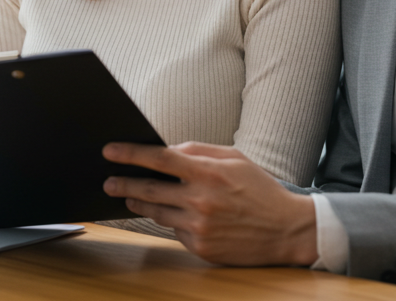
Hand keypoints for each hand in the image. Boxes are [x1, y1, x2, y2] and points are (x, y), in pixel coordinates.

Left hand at [102, 141, 318, 266]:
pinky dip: (173, 220)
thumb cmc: (260, 189)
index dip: (130, 154)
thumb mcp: (235, 158)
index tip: (109, 151)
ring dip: (140, 202)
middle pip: (149, 189)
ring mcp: (199, 226)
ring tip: (130, 195)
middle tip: (108, 180)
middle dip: (123, 183)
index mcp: (208, 173)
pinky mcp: (201, 247)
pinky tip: (176, 214)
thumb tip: (168, 149)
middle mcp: (200, 201)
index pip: (159, 159)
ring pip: (157, 212)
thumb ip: (199, 151)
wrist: (287, 229)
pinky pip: (175, 230)